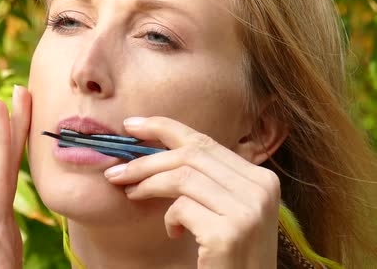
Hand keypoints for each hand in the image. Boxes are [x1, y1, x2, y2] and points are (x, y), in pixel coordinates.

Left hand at [105, 117, 279, 268]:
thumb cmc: (230, 253)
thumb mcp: (227, 209)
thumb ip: (206, 179)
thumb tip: (156, 147)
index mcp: (262, 177)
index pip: (205, 141)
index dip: (164, 128)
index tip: (131, 125)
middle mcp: (261, 189)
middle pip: (190, 156)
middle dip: (146, 160)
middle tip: (116, 171)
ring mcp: (247, 210)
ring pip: (182, 178)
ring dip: (147, 185)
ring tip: (132, 194)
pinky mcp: (229, 233)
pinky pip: (182, 209)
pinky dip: (169, 219)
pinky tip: (175, 233)